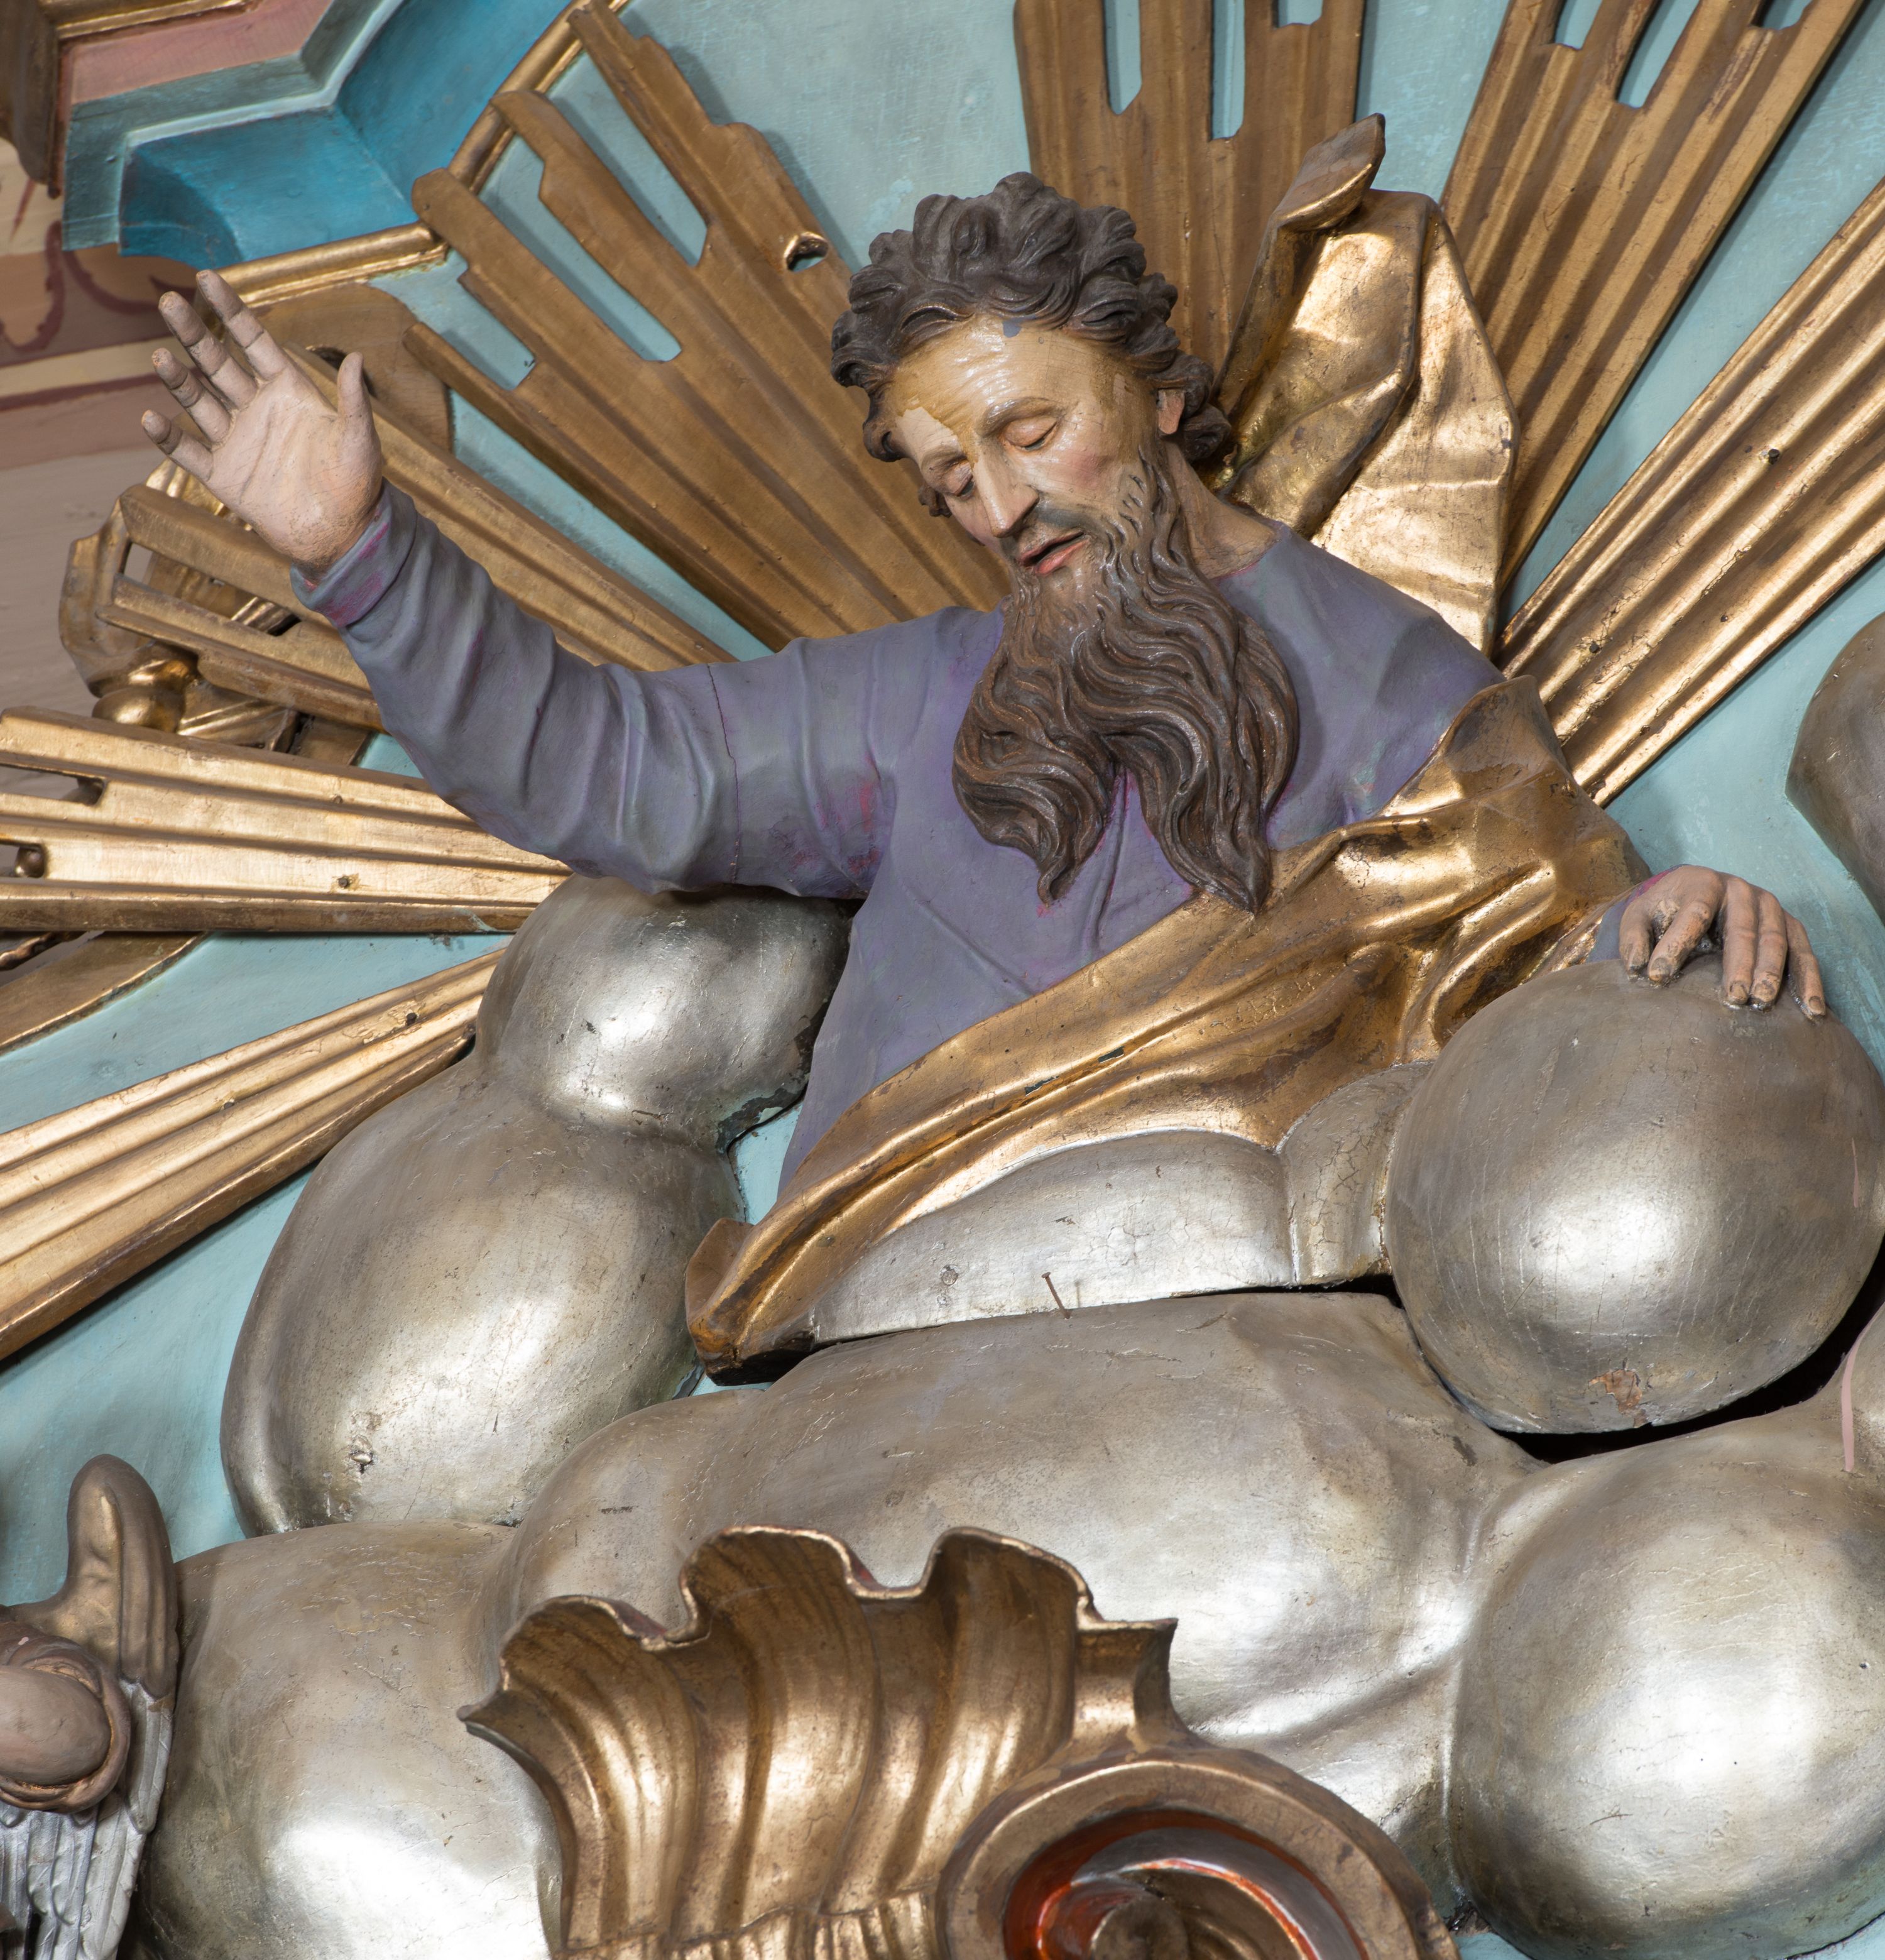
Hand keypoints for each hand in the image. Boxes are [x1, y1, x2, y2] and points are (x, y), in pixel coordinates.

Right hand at [142, 270, 383, 575]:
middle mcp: (257, 408)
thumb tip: (359, 358)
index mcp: (289, 391)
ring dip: (178, 379)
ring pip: (198, 400)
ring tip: (161, 357)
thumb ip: (354, 402)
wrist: (342, 535)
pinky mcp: (222, 474)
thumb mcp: (361, 440)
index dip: (231, 310)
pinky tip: (150, 419)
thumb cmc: (357, 485)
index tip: (206, 277)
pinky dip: (169, 437)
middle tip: (169, 301)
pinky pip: (189, 450)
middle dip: (194, 334)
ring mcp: (237, 440)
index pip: (254, 341)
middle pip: (218, 363)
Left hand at [1619, 865, 1824, 1016]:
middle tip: (1732, 997)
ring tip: (1761, 1002)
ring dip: (1772, 973)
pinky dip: (1809, 981)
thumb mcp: (1640, 916)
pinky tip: (1810, 1009)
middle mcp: (1741, 891)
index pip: (1693, 914)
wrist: (1697, 892)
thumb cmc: (1666, 909)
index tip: (1660, 976)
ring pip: (1776, 940)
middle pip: (1743, 929)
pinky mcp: (1789, 925)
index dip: (1677, 944)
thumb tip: (1636, 965)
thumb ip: (1633, 937)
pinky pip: (1804, 952)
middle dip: (1739, 964)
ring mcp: (1770, 907)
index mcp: (1703, 883)